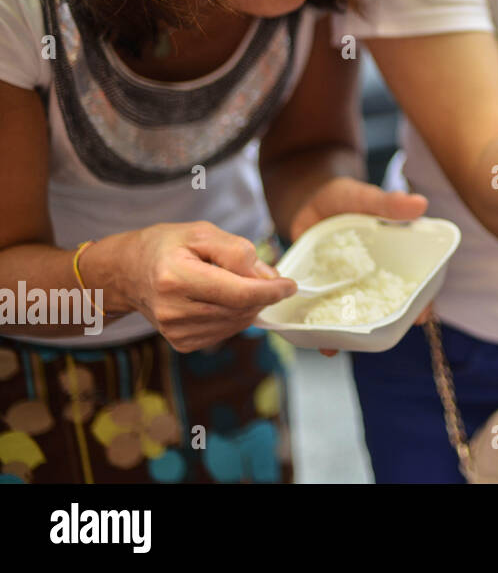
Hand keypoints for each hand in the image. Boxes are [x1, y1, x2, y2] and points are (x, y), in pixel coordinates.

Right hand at [96, 222, 298, 351]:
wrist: (128, 273)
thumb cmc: (168, 246)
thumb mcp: (202, 233)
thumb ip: (239, 252)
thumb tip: (269, 278)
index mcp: (176, 277)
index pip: (239, 293)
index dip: (271, 291)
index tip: (290, 285)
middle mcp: (174, 310)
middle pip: (241, 309)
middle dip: (262, 294)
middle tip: (264, 277)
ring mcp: (176, 331)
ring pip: (237, 323)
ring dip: (250, 305)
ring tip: (235, 283)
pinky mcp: (182, 343)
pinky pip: (226, 331)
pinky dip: (236, 315)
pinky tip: (223, 299)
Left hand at [294, 179, 429, 355]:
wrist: (306, 198)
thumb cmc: (344, 196)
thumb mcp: (365, 197)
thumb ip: (388, 204)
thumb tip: (420, 204)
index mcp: (393, 256)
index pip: (414, 283)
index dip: (421, 302)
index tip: (421, 317)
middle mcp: (372, 276)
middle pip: (386, 306)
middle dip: (385, 326)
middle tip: (378, 339)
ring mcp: (346, 284)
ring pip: (353, 314)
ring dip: (347, 333)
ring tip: (337, 346)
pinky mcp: (322, 288)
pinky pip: (324, 310)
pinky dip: (319, 325)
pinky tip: (312, 337)